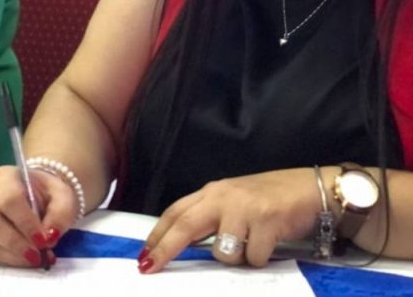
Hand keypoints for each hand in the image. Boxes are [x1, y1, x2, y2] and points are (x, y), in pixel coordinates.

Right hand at [0, 165, 77, 267]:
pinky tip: (25, 259)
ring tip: (34, 258)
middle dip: (15, 242)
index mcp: (4, 178)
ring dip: (11, 253)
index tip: (43, 240)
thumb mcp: (61, 194)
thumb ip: (61, 213)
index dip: (25, 222)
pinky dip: (8, 259)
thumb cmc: (45, 192)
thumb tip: (50, 236)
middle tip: (37, 254)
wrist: (34, 192)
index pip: (9, 199)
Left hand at [139, 168, 320, 272]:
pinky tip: (269, 245)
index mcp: (211, 192)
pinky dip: (259, 259)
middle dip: (165, 248)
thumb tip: (183, 245)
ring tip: (250, 247)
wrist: (312, 188)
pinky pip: (253, 257)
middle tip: (149, 267)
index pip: (176, 212)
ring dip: (233, 259)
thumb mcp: (234, 202)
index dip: (157, 233)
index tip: (144, 254)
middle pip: (185, 224)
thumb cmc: (270, 198)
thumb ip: (211, 218)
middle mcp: (223, 196)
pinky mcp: (267, 221)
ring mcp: (245, 208)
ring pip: (222, 250)